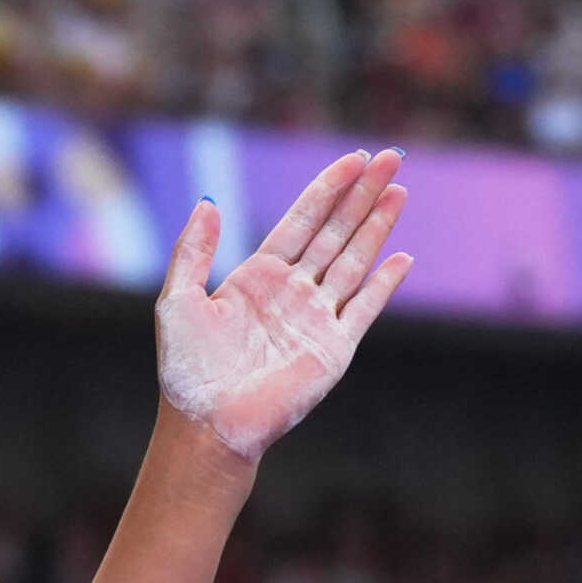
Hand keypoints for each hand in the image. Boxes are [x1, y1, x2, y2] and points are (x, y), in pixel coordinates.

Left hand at [155, 150, 412, 461]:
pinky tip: (403, 256)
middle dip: (362, 194)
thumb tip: (208, 202)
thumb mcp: (177, 300)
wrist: (208, 424)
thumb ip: (193, 250)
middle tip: (390, 158)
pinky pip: (365, 309)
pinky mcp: (334, 349)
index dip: (327, 188)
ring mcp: (316, 319)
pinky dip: (384, 283)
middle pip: (335, 231)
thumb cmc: (187, 370)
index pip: (301, 220)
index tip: (353, 158)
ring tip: (400, 191)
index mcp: (257, 276)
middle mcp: (291, 292)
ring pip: (355, 261)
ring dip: (378, 226)